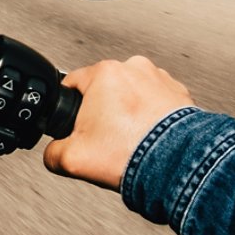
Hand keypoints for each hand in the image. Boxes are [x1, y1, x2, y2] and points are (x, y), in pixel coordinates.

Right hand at [43, 56, 193, 189]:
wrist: (179, 165)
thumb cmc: (130, 154)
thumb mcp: (72, 159)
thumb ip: (52, 153)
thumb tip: (54, 153)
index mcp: (104, 72)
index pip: (72, 84)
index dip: (69, 108)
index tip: (77, 127)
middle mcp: (133, 68)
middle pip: (104, 90)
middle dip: (103, 112)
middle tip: (107, 139)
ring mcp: (161, 79)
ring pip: (133, 95)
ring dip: (130, 112)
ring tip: (132, 140)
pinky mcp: (182, 94)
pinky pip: (158, 104)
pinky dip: (153, 118)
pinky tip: (152, 138)